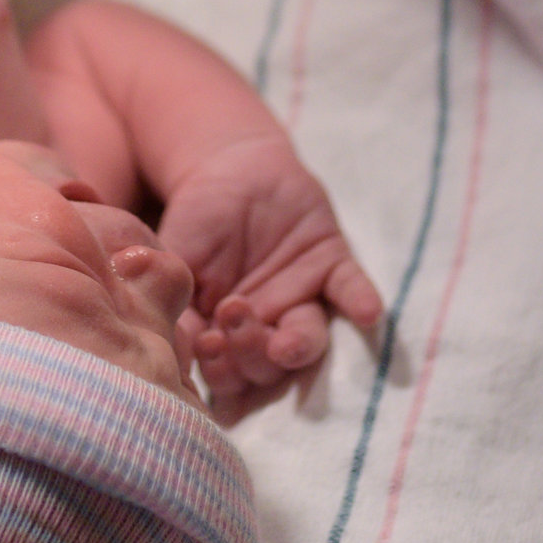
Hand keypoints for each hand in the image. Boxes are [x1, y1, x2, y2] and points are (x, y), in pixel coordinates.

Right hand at [158, 135, 383, 410]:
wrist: (230, 168)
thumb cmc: (197, 222)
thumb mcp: (176, 261)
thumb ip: (178, 305)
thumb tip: (178, 351)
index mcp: (227, 335)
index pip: (228, 374)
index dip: (221, 370)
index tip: (209, 345)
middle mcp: (269, 326)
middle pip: (268, 366)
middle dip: (251, 352)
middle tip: (233, 317)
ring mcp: (303, 298)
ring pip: (309, 339)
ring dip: (298, 345)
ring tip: (286, 345)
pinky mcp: (333, 265)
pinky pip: (351, 289)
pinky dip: (360, 302)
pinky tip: (367, 314)